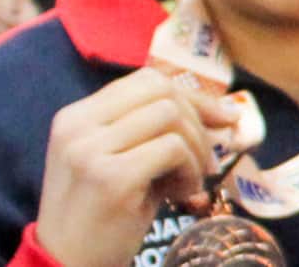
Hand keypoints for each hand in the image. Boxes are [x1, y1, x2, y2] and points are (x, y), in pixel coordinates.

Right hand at [34, 68, 238, 266]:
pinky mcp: (110, 177)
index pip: (146, 79)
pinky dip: (189, 169)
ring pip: (169, 115)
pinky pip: (171, 148)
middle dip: (198, 119)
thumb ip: (153, 133)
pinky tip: (180, 195)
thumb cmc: (101, 218)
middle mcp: (79, 125)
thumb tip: (222, 113)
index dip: (192, 96)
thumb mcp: (118, 163)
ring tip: (189, 181)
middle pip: (161, 90)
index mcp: (77, 116)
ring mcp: (91, 150)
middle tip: (206, 158)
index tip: (221, 119)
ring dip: (195, 148)